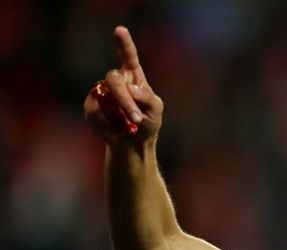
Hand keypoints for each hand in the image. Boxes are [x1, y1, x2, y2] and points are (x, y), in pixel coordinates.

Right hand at [84, 26, 162, 143]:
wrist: (134, 142)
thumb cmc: (148, 122)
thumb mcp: (156, 110)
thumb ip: (148, 98)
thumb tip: (131, 89)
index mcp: (133, 75)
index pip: (128, 56)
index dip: (124, 43)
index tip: (120, 30)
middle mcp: (116, 80)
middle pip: (114, 80)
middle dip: (125, 100)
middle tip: (136, 118)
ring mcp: (101, 92)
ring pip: (104, 97)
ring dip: (119, 114)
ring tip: (132, 126)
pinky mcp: (91, 106)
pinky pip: (95, 112)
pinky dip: (108, 123)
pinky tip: (116, 128)